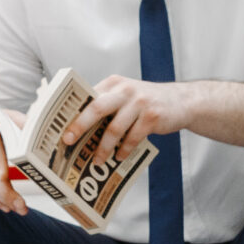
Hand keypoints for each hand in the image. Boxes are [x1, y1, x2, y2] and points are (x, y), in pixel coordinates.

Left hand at [57, 76, 186, 164]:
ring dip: (104, 147)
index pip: (87, 96)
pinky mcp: (152, 117)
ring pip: (114, 128)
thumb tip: (79, 127)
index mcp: (113, 83)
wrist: (182, 101)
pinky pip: (132, 138)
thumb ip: (106, 104)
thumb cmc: (147, 102)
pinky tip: (119, 156)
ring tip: (98, 160)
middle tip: (69, 140)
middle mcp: (125, 90)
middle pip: (96, 108)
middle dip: (80, 125)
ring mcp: (139, 103)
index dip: (72, 112)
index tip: (61, 126)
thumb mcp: (126, 95)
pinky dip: (124, 150)